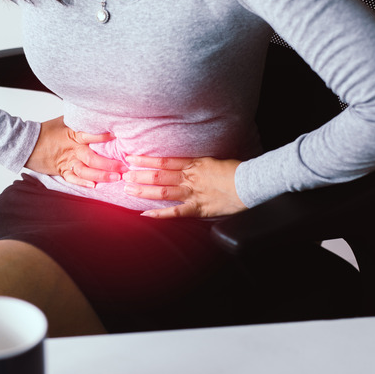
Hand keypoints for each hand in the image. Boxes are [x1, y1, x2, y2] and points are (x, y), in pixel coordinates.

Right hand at [25, 116, 127, 187]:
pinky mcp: (61, 170)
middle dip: (109, 164)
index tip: (119, 137)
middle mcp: (71, 149)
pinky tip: (93, 185)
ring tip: (115, 178)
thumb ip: (80, 119)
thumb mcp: (63, 120)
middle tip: (124, 167)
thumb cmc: (46, 130)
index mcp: (73, 134)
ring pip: (85, 171)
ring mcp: (66, 161)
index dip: (104, 136)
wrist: (25, 142)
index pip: (91, 134)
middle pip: (92, 157)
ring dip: (100, 176)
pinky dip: (82, 183)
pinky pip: (72, 179)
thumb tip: (98, 112)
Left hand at [122, 155, 247, 217]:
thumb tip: (186, 164)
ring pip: (163, 191)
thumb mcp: (215, 161)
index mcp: (195, 164)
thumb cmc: (237, 172)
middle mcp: (191, 177)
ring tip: (128, 189)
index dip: (146, 160)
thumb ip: (198, 164)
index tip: (131, 158)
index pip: (165, 160)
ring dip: (144, 191)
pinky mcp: (199, 208)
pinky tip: (145, 215)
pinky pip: (176, 212)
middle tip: (122, 174)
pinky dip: (160, 214)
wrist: (252, 183)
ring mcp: (194, 193)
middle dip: (139, 175)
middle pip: (159, 175)